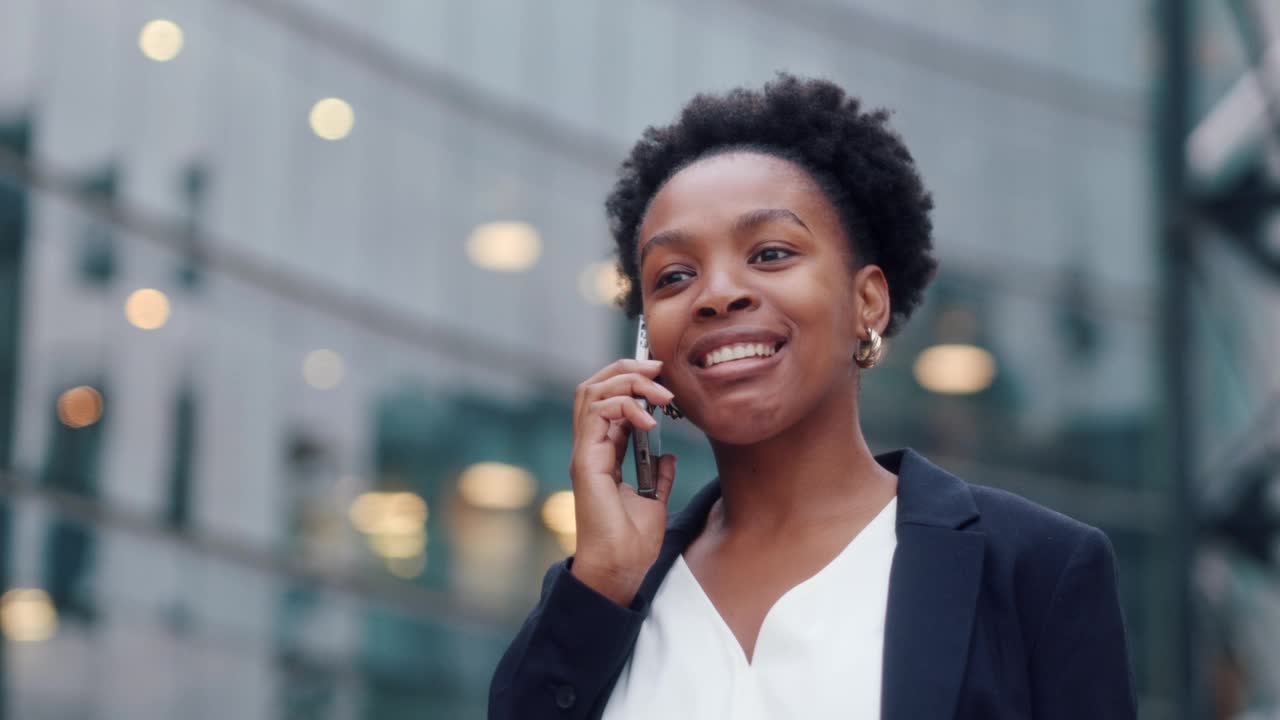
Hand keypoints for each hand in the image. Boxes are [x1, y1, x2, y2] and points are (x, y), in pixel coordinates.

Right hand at [568, 358, 677, 606]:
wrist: (620, 568)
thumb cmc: (632, 542)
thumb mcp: (654, 500)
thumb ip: (659, 475)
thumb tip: (668, 455)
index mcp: (603, 454)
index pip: (607, 400)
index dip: (631, 380)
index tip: (662, 377)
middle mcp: (590, 447)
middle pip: (593, 385)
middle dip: (625, 368)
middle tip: (658, 368)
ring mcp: (585, 452)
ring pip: (592, 391)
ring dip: (628, 381)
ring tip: (659, 391)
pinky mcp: (586, 461)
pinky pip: (598, 414)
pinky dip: (625, 406)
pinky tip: (649, 419)